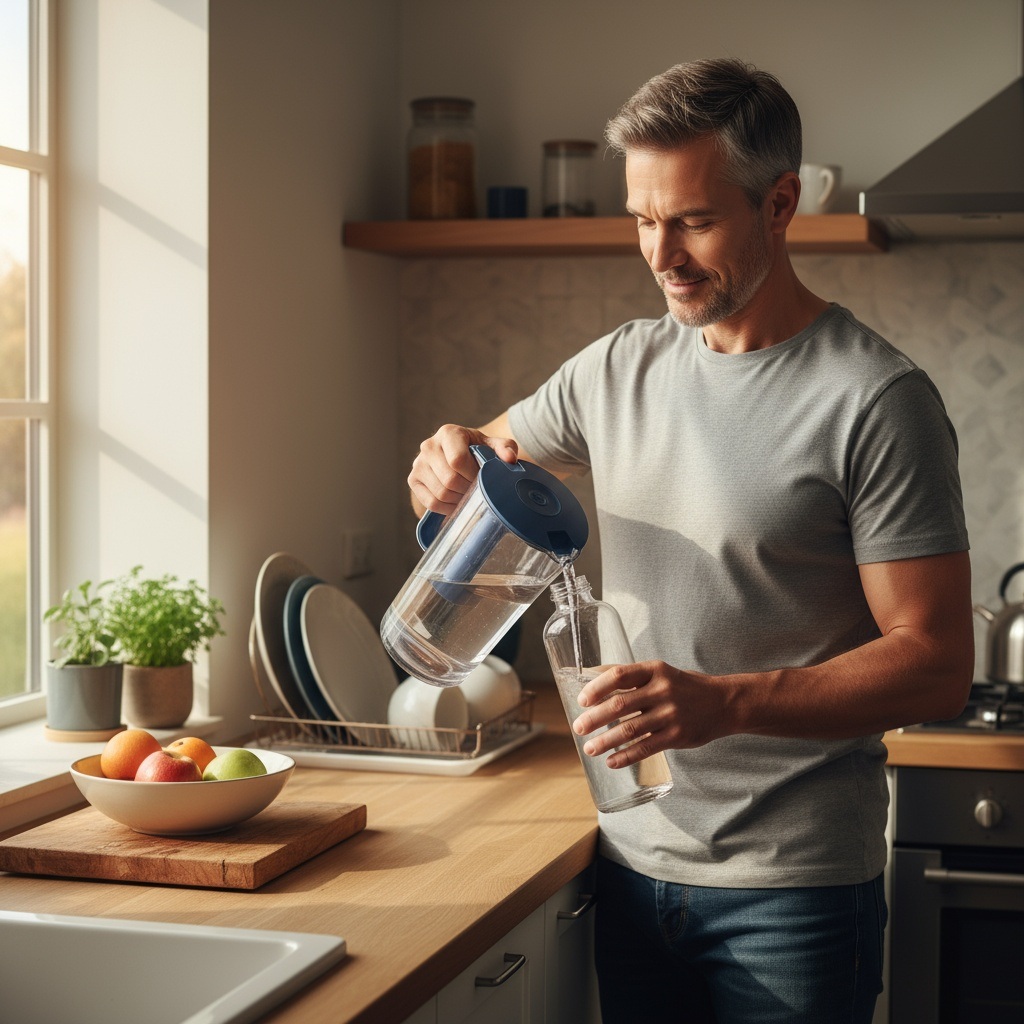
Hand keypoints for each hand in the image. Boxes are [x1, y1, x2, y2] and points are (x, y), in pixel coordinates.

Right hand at [408, 423, 518, 515]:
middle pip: (449, 479)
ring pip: (440, 493)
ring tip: (468, 496)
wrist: (456, 455)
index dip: (473, 475)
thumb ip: (505, 448)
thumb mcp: (492, 446)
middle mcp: (429, 446)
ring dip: (458, 500)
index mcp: (448, 433)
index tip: (482, 478)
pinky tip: (457, 503)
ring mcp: (418, 464)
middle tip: (477, 491)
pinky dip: (447, 508)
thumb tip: (510, 459)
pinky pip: (430, 502)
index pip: (457, 460)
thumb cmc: (476, 450)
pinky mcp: (413, 480)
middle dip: (467, 489)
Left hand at [571, 661, 729, 768]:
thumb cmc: (683, 686)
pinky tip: (611, 762)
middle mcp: (662, 690)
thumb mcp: (660, 672)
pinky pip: (646, 748)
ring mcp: (671, 714)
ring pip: (630, 730)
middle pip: (620, 705)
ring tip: (589, 748)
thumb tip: (591, 677)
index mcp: (654, 670)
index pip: (618, 675)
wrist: (724, 703)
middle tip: (578, 728)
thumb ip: (630, 676)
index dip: (596, 688)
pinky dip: (626, 757)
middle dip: (594, 718)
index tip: (581, 700)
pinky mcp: (677, 736)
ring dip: (605, 741)